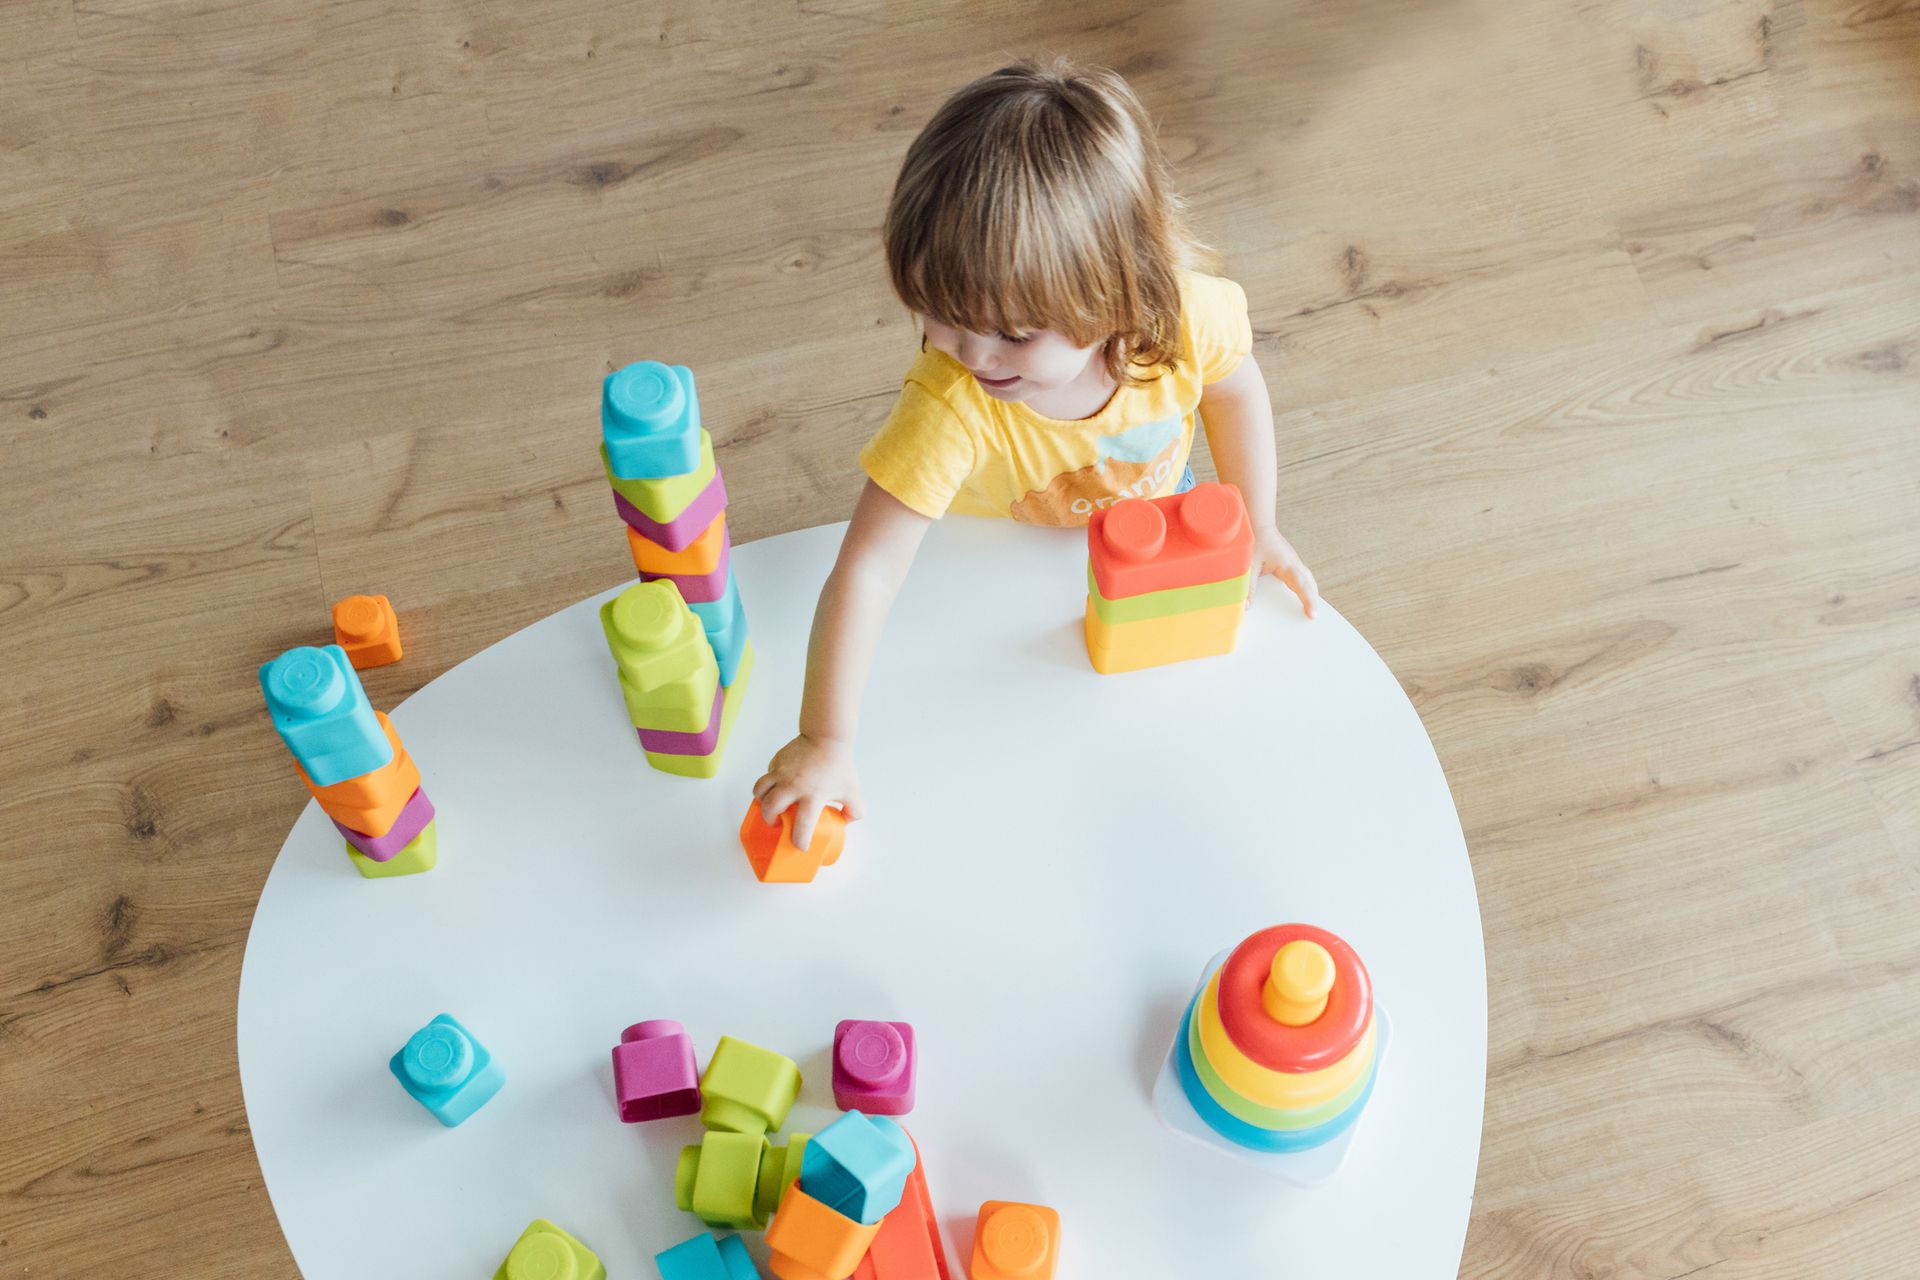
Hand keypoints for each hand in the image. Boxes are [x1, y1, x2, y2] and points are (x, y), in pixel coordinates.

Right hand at [751, 734, 864, 850]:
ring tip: (771, 804)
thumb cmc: (839, 764)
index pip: (802, 825)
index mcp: (813, 795)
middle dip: (770, 820)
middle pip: (770, 808)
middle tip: (777, 822)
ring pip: (759, 790)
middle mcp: (793, 785)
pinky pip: (766, 776)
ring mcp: (782, 772)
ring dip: (762, 801)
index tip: (800, 845)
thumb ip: (854, 811)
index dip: (799, 840)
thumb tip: (845, 821)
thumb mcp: (853, 791)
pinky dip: (769, 784)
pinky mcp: (776, 761)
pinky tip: (779, 785)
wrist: (827, 736)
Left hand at [1253, 525, 1318, 618]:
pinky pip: (1302, 577)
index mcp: (1287, 564)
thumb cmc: (1255, 540)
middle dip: (1313, 600)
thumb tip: (1246, 607)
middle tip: (1313, 617)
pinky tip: (1302, 595)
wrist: (1259, 524)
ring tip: (1311, 609)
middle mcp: (1294, 563)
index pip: (1301, 584)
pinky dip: (1305, 587)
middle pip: (1309, 584)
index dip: (1308, 600)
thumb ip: (1248, 586)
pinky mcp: (1290, 563)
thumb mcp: (1249, 564)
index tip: (1312, 614)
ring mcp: (1294, 562)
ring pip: (1308, 580)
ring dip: (1311, 593)